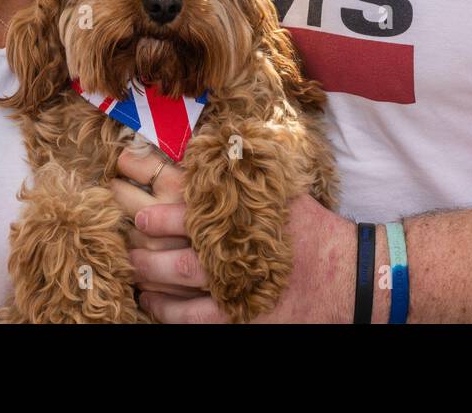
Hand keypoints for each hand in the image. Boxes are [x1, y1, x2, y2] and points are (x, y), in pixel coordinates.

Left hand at [114, 150, 355, 322]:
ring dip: (146, 272)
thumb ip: (246, 177)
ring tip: (131, 267)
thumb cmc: (313, 231)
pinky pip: (190, 317)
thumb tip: (209, 155)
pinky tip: (150, 302)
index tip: (128, 186)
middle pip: (170, 236)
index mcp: (241, 207)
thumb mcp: (282, 193)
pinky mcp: (239, 314)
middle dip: (142, 233)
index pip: (185, 192)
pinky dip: (165, 310)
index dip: (150, 188)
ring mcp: (234, 281)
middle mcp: (234, 242)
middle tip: (124, 232)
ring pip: (174, 275)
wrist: (347, 276)